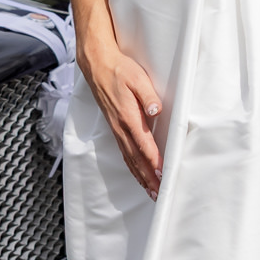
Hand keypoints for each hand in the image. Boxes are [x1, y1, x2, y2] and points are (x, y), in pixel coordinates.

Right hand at [79, 30, 163, 198]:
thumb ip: (148, 95)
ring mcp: (116, 128)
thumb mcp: (137, 77)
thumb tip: (156, 109)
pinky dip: (132, 167)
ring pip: (129, 158)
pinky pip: (124, 152)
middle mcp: (120, 126)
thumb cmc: (119, 69)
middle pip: (136, 158)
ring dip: (140, 176)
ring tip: (151, 191)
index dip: (154, 161)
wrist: (97, 65)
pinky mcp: (114, 127)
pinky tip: (137, 173)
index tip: (163, 174)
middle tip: (160, 194)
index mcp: (128, 116)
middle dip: (148, 177)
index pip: (143, 144)